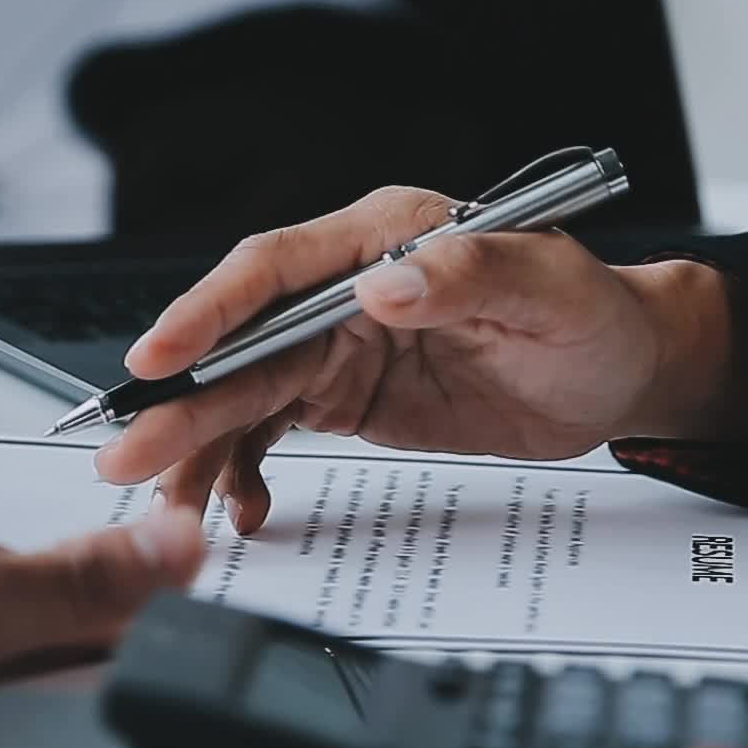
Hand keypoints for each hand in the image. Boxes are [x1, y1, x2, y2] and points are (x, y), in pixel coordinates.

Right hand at [96, 187, 738, 531]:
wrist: (619, 372)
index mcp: (384, 238)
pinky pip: (277, 432)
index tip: (159, 353)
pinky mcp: (350, 395)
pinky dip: (250, 471)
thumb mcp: (548, 290)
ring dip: (201, 446)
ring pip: (247, 394)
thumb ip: (470, 276)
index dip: (211, 309)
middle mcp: (349, 288)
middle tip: (128, 453)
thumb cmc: (592, 315)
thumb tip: (386, 284)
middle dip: (183, 399)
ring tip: (167, 502)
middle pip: (244, 343)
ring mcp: (343, 345)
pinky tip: (242, 510)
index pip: (275, 268)